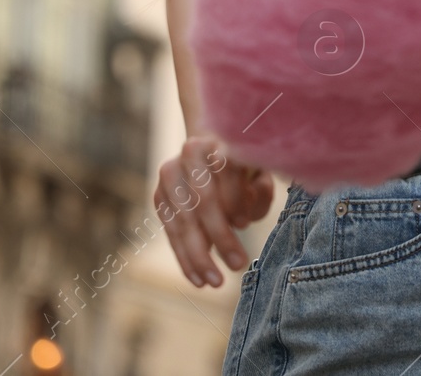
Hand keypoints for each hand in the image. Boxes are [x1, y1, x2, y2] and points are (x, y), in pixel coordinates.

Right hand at [154, 134, 274, 287]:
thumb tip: (240, 219)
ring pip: (182, 220)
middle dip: (220, 236)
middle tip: (238, 265)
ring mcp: (170, 174)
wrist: (212, 148)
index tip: (244, 224)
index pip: (224, 171)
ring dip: (198, 256)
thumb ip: (259, 192)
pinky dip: (184, 258)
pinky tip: (197, 278)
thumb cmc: (246, 166)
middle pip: (202, 200)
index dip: (233, 199)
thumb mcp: (261, 171)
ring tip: (215, 282)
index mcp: (219, 138)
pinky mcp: (159, 195)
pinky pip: (170, 232)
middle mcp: (190, 153)